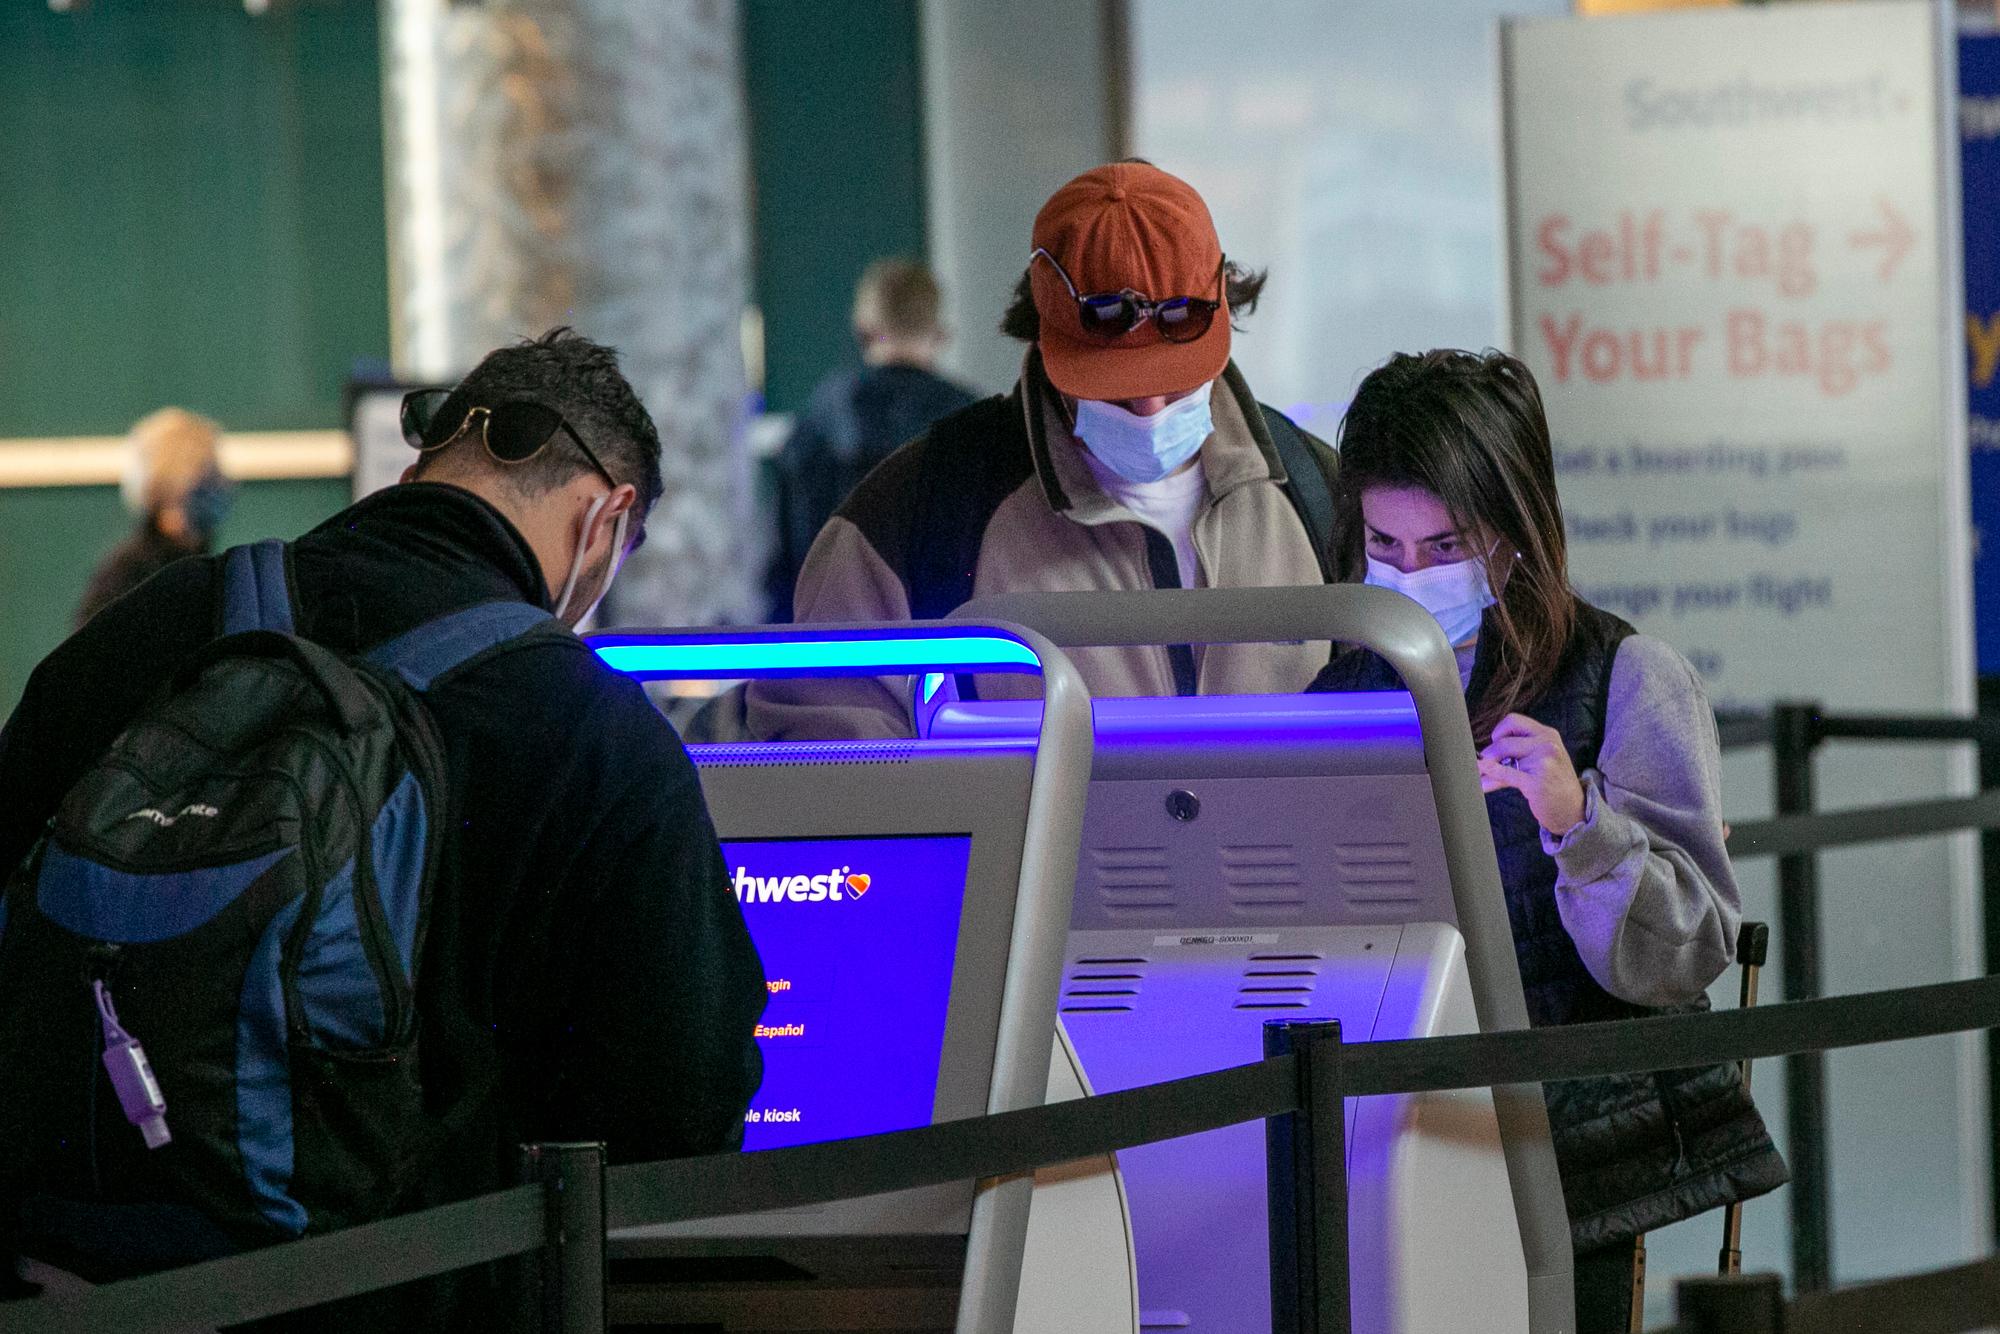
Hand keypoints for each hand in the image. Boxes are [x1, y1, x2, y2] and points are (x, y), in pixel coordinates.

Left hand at [1478, 713, 1586, 836]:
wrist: (1573, 808)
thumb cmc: (1553, 782)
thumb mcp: (1541, 759)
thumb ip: (1518, 752)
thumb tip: (1483, 757)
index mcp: (1547, 734)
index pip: (1513, 720)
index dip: (1499, 732)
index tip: (1496, 744)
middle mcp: (1547, 744)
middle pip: (1504, 741)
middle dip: (1489, 754)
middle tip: (1483, 764)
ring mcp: (1544, 763)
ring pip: (1503, 756)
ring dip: (1485, 767)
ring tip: (1479, 778)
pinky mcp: (1536, 782)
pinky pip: (1506, 774)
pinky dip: (1491, 774)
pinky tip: (1482, 782)